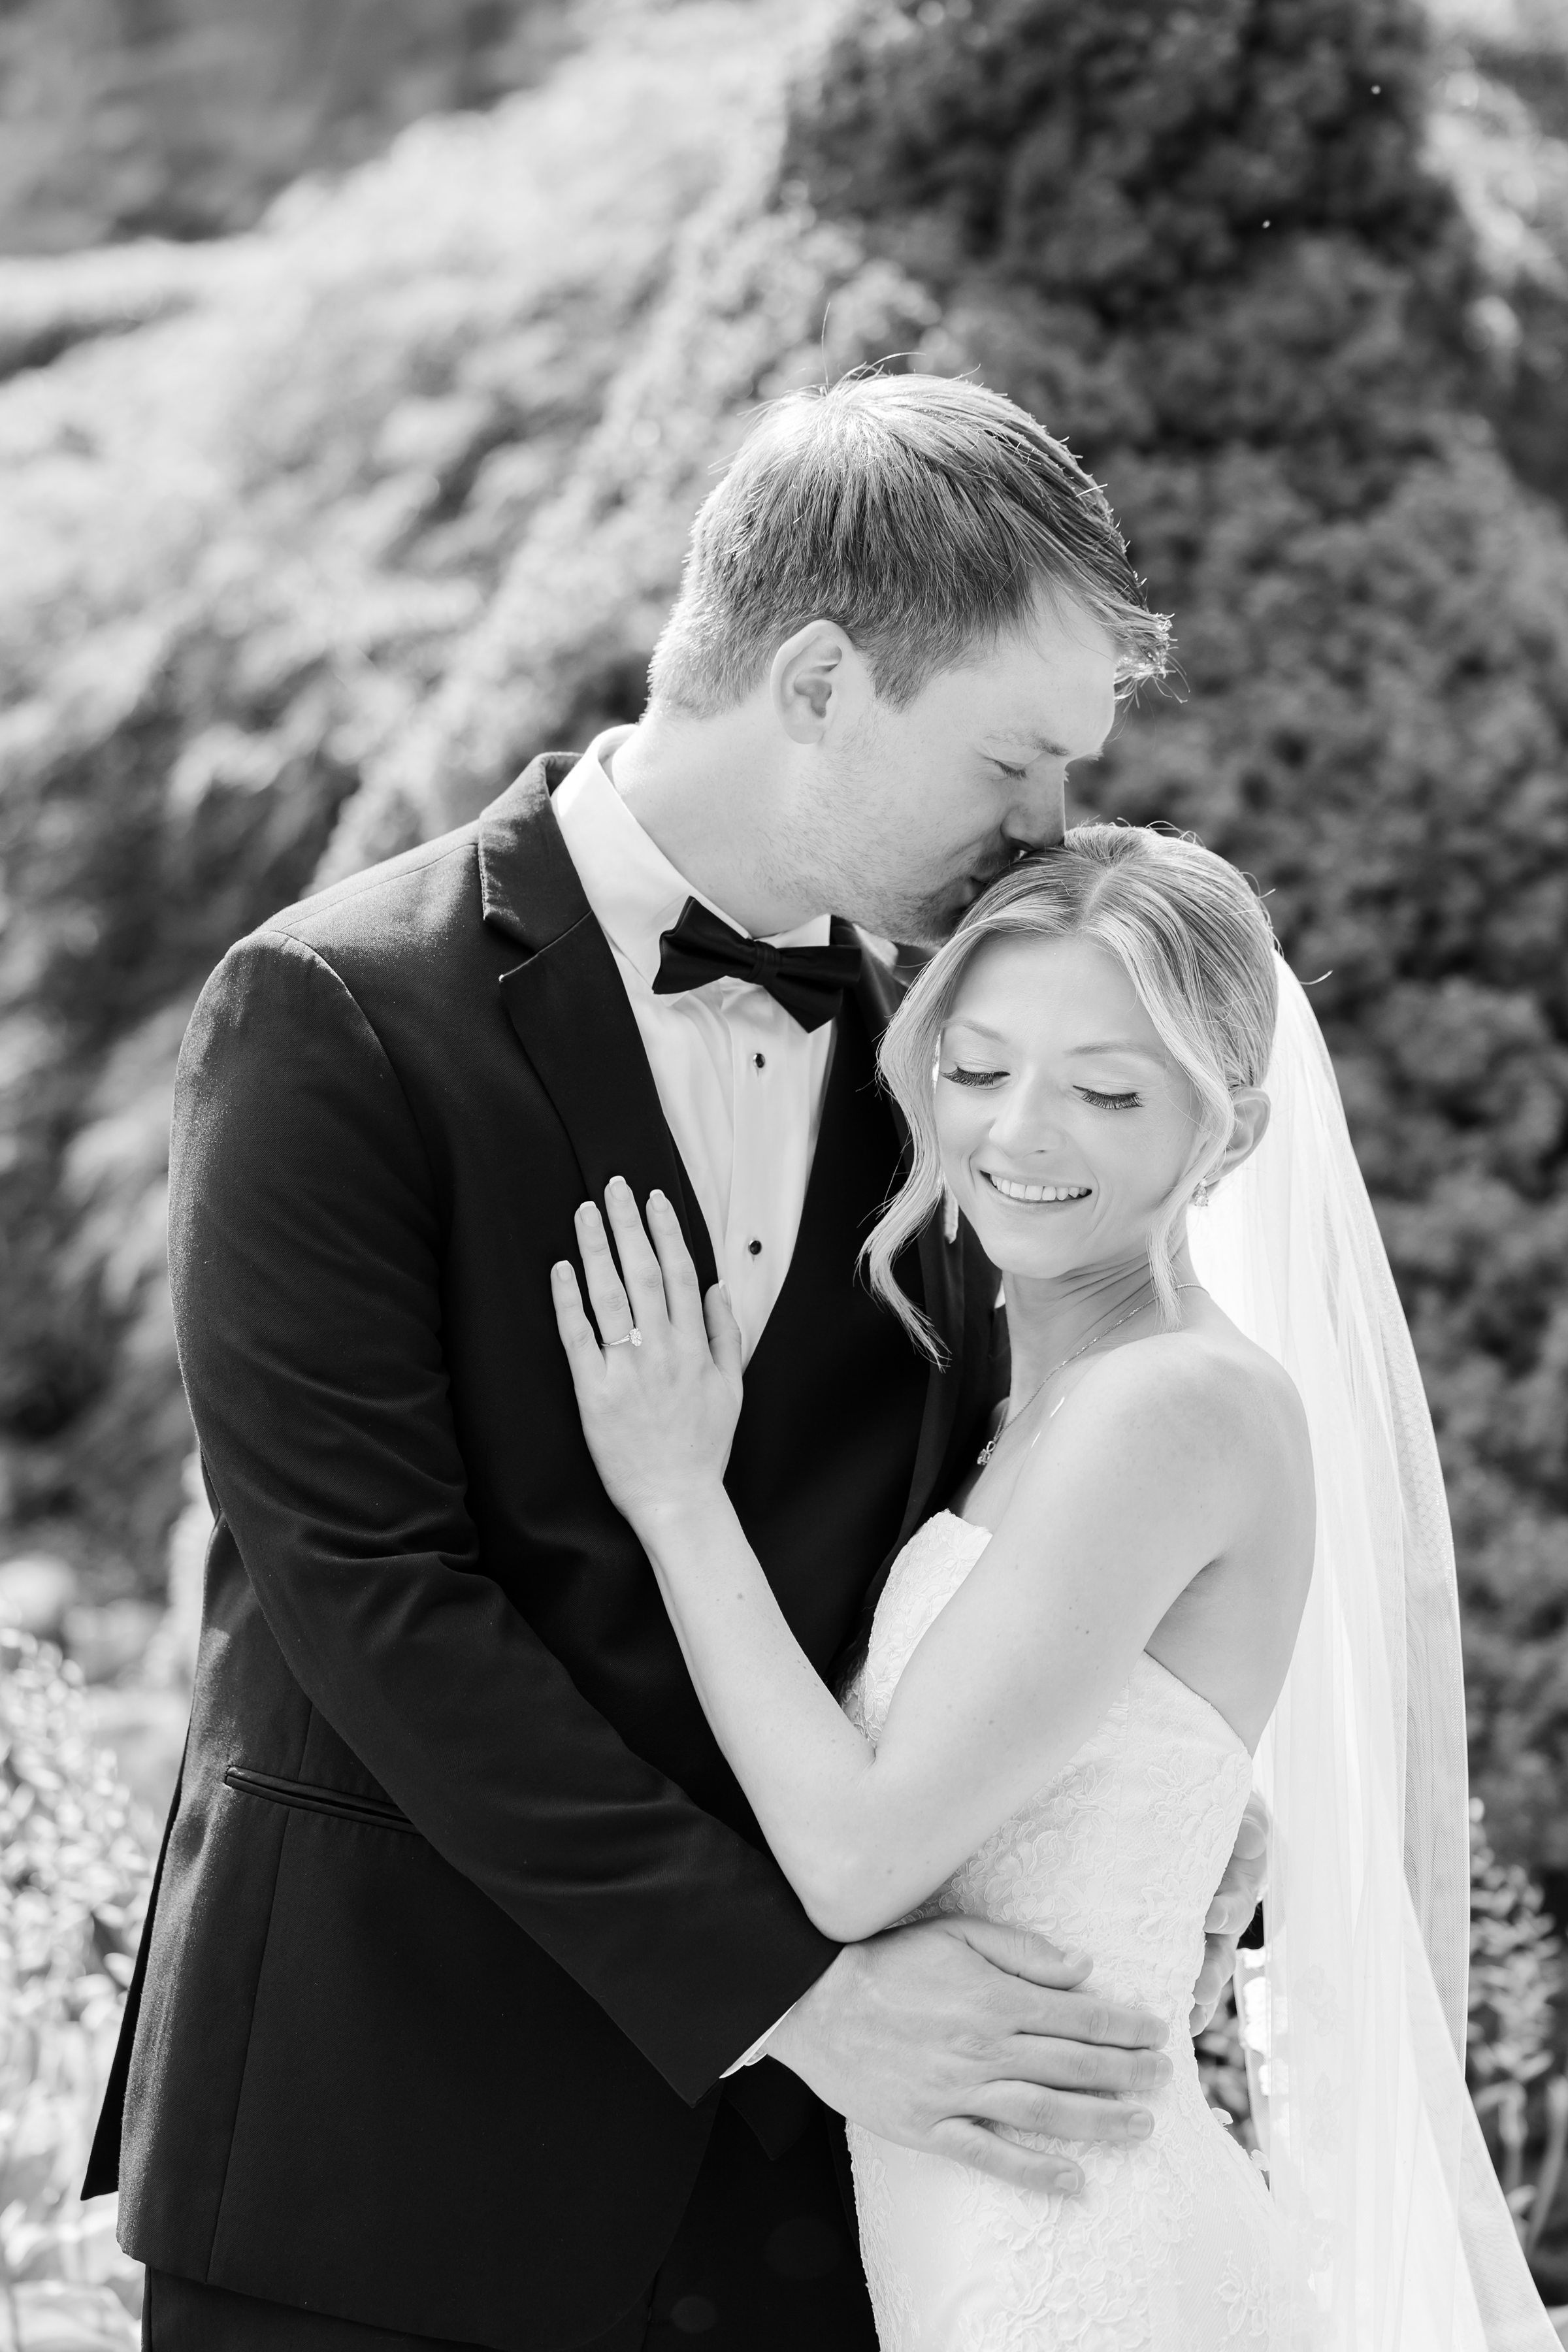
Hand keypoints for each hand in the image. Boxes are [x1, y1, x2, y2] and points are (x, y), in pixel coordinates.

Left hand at [552, 1177, 742, 1528]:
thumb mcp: (732, 1388)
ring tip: (584, 1212)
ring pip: (610, 1295)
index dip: (667, 1231)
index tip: (654, 1199)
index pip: (681, 1273)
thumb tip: (718, 1286)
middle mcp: (662, 1351)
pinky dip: (569, 1300)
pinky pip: (579, 1337)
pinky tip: (561, 1268)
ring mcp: (627, 1370)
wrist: (677, 1499)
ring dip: (597, 1248)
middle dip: (628, 1224)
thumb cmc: (704, 1446)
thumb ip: (726, 1334)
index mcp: (695, 1347)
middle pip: (643, 1273)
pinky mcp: (593, 1392)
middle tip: (613, 1186)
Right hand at [768, 1914, 1171, 2196]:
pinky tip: (1073, 2182)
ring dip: (1099, 2121)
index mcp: (993, 1998)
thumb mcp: (955, 1932)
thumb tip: (1081, 1969)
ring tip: (1140, 2127)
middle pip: (1072, 2065)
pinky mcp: (928, 2126)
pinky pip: (989, 2154)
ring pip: (1043, 2112)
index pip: (1077, 2015)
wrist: (814, 2001)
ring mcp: (956, 2091)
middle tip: (1164, 2079)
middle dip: (1126, 2072)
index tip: (1158, 2032)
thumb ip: (1021, 1951)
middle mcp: (983, 2048)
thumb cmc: (887, 1960)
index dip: (1123, 2025)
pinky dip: (1033, 2172)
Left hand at [1190, 1789, 1268, 2032]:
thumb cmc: (1223, 1820)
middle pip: (1219, 1953)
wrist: (1203, 1825)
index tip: (1211, 1917)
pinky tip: (1169, 2021)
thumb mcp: (1242, 1815)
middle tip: (1197, 1989)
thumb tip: (1251, 1839)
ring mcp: (1199, 1938)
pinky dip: (1177, 2001)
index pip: (1234, 1903)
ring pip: (1200, 1974)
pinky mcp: (1173, 1946)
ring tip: (1184, 2017)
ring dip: (1194, 1996)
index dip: (1225, 1912)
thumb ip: (1248, 1825)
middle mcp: (1220, 1921)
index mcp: (1236, 1887)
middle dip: (1210, 1973)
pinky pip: (1178, 1979)